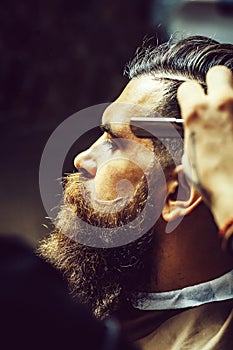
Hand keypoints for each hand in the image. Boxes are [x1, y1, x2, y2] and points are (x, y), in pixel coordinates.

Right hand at [177, 66, 232, 227]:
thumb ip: (194, 133)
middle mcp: (222, 104)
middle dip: (216, 84)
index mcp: (197, 114)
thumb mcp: (190, 156)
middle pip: (219, 72)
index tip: (193, 104)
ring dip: (232, 102)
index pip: (188, 87)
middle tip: (217, 102)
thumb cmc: (214, 182)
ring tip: (231, 121)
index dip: (189, 97)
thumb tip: (198, 128)